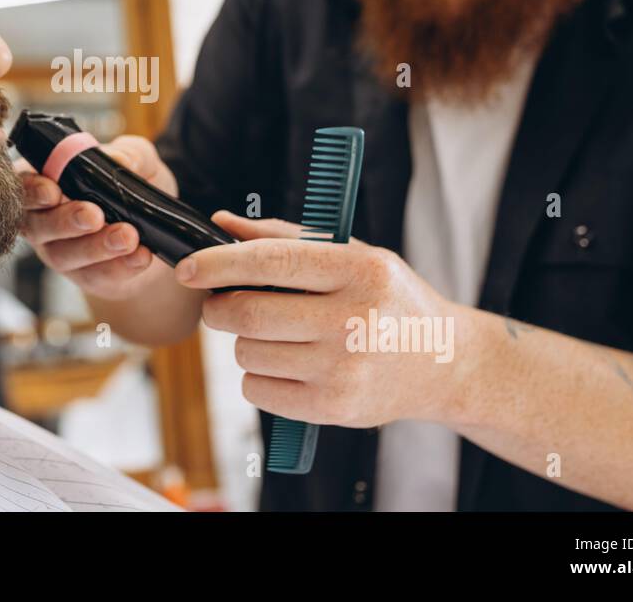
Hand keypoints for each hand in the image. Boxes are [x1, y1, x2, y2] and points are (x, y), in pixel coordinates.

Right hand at [17, 135, 176, 299]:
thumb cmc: (133, 185)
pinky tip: (140, 256)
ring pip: (65, 255)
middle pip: (38, 225)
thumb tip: (118, 161)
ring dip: (97, 246)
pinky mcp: (85, 277)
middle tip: (94, 215)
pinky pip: (95, 275)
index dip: (33, 190)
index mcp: (44, 182)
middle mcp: (42, 219)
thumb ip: (129, 153)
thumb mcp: (137, 160)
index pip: (23, 185)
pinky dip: (120, 266)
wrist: (157, 229)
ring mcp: (59, 252)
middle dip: (65, 220)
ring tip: (128, 236)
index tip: (53, 191)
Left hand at [175, 211, 476, 426]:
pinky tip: (286, 364)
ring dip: (241, 343)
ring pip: (248, 354)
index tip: (187, 268)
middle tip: (221, 304)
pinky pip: (258, 391)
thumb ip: (284, 237)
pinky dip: (256, 376)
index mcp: (359, 271)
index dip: (218, 264)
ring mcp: (345, 369)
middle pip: (248, 314)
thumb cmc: (388, 299)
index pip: (271, 261)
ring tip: (271, 335)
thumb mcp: (352, 254)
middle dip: (219, 308)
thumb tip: (221, 222)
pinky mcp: (335, 408)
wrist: (445, 363)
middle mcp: (354, 321)